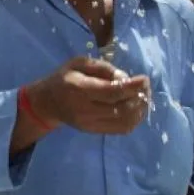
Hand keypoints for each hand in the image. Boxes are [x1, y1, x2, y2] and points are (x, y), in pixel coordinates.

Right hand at [27, 56, 150, 134]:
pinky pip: (122, 129)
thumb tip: (124, 77)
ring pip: (125, 122)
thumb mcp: (78, 63)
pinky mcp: (95, 132)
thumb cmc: (64, 78)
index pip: (112, 92)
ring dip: (140, 109)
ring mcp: (91, 124)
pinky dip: (135, 119)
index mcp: (80, 89)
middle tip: (145, 86)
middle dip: (139, 96)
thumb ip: (102, 67)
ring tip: (144, 96)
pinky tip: (137, 108)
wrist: (48, 103)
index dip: (132, 87)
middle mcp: (85, 110)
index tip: (144, 79)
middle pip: (122, 108)